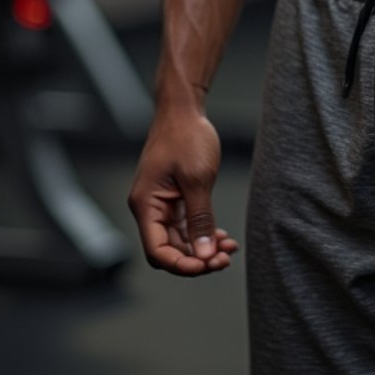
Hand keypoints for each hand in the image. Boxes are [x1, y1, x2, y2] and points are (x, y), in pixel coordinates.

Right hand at [128, 109, 238, 275]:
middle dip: (197, 258)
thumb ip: (200, 219)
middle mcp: (150, 208)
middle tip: (224, 259)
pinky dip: (203, 233)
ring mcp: (162, 204)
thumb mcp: (197, 179)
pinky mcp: (174, 198)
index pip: (158, 251)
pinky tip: (223, 237)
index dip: (182, 265)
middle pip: (169, 249)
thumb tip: (204, 255)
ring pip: (180, 240)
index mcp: (146, 205)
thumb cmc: (186, 136)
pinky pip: (186, 226)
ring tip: (228, 249)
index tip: (207, 265)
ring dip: (203, 248)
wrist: (184, 109)